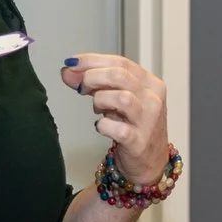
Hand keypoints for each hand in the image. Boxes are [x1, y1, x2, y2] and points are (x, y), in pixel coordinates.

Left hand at [62, 53, 172, 182]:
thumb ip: (94, 83)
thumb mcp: (116, 99)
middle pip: (120, 76)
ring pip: (121, 98)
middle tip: (81, 88)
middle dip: (93, 77)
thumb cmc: (133, 126)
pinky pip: (117, 129)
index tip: (73, 63)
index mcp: (150, 83)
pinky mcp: (139, 142)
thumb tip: (68, 70)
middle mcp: (153, 99)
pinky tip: (101, 126)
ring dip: (100, 100)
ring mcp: (148, 121)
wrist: (150, 161)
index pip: (121, 62)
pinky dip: (103, 125)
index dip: (93, 60)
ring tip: (97, 109)